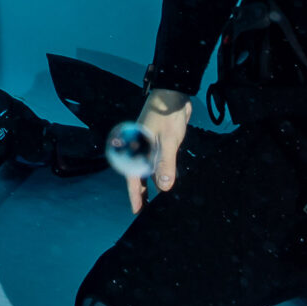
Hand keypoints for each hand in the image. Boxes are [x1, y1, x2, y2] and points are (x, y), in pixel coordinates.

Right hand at [127, 91, 191, 213]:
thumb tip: (164, 188)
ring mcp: (149, 145)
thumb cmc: (167, 116)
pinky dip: (159, 173)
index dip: (136, 195)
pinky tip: (166, 180)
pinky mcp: (160, 142)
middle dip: (142, 193)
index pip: (134, 177)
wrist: (173, 93)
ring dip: (151, 184)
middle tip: (145, 211)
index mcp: (137, 149)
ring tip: (155, 200)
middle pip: (139, 175)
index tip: (137, 211)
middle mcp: (140, 149)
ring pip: (148, 169)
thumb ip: (165, 164)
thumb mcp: (167, 141)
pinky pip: (157, 162)